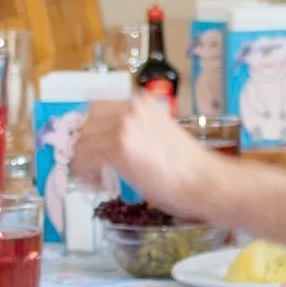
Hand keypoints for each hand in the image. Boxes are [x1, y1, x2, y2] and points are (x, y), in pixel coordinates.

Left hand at [72, 95, 219, 219]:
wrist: (203, 179)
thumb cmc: (188, 165)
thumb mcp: (160, 134)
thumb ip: (136, 130)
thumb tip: (110, 140)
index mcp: (143, 103)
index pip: (97, 108)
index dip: (90, 129)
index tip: (91, 146)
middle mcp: (132, 109)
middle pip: (86, 122)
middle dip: (84, 144)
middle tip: (91, 163)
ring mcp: (125, 126)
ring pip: (82, 141)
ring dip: (83, 161)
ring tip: (96, 176)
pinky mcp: (120, 147)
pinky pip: (85, 159)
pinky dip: (86, 173)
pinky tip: (99, 183)